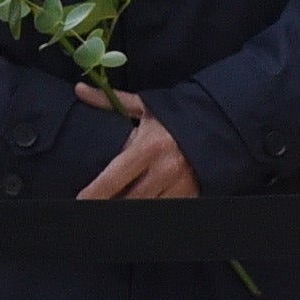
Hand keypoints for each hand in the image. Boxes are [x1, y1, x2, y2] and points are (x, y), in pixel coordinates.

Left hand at [74, 91, 198, 201]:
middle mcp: (163, 170)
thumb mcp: (144, 106)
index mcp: (148, 147)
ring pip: (145, 208)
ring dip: (130, 207)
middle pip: (127, 201)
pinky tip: (141, 202)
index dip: (93, 193)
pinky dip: (151, 208)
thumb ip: (110, 101)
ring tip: (116, 204)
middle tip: (93, 207)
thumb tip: (80, 90)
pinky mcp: (191, 196)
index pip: (112, 178)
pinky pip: (165, 209)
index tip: (79, 201)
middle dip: (109, 204)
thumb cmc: (177, 115)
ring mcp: (179, 186)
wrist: (220, 123)